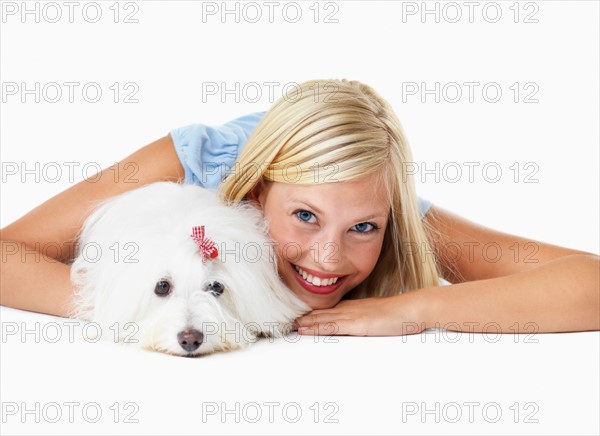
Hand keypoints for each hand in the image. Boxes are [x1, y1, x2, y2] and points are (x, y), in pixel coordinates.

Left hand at [295, 291, 429, 335]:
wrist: (411, 309)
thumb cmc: (397, 314)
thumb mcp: (375, 316)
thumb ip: (362, 319)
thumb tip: (354, 325)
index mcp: (352, 306)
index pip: (326, 310)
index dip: (310, 314)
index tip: (296, 317)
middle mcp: (348, 309)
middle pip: (320, 313)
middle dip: (302, 318)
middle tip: (285, 322)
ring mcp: (351, 315)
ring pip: (321, 319)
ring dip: (304, 323)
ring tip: (289, 326)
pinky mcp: (356, 324)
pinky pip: (332, 326)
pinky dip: (316, 328)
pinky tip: (306, 330)